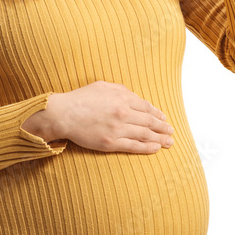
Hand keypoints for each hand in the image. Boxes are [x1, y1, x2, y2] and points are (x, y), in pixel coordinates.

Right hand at [45, 81, 174, 153]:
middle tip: (171, 131)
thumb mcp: (102, 86)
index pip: (146, 107)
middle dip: (163, 127)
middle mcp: (124, 113)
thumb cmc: (81, 98)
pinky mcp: (111, 143)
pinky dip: (147, 148)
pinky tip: (155, 149)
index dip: (157, 114)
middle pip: (149, 121)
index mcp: (123, 98)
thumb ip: (120, 89)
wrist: (64, 114)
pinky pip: (133, 146)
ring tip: (169, 142)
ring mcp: (118, 129)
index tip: (163, 118)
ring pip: (145, 135)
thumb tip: (133, 95)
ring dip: (159, 139)